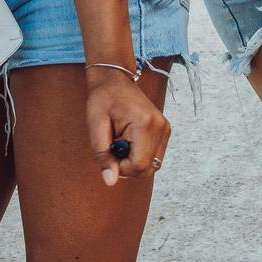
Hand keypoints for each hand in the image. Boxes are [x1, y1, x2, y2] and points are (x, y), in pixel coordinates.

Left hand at [86, 66, 169, 186]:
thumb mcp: (96, 126)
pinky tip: (129, 142)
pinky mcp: (164, 131)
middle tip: (113, 149)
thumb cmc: (103, 100)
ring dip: (134, 162)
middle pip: (148, 169)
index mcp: (145, 123)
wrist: (115, 80)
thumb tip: (110, 181)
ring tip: (121, 143)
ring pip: (153, 166)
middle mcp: (160, 127)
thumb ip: (103, 155)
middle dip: (127, 167)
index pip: (139, 165)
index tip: (109, 154)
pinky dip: (140, 156)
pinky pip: (154, 157)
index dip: (121, 168)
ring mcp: (165, 129)